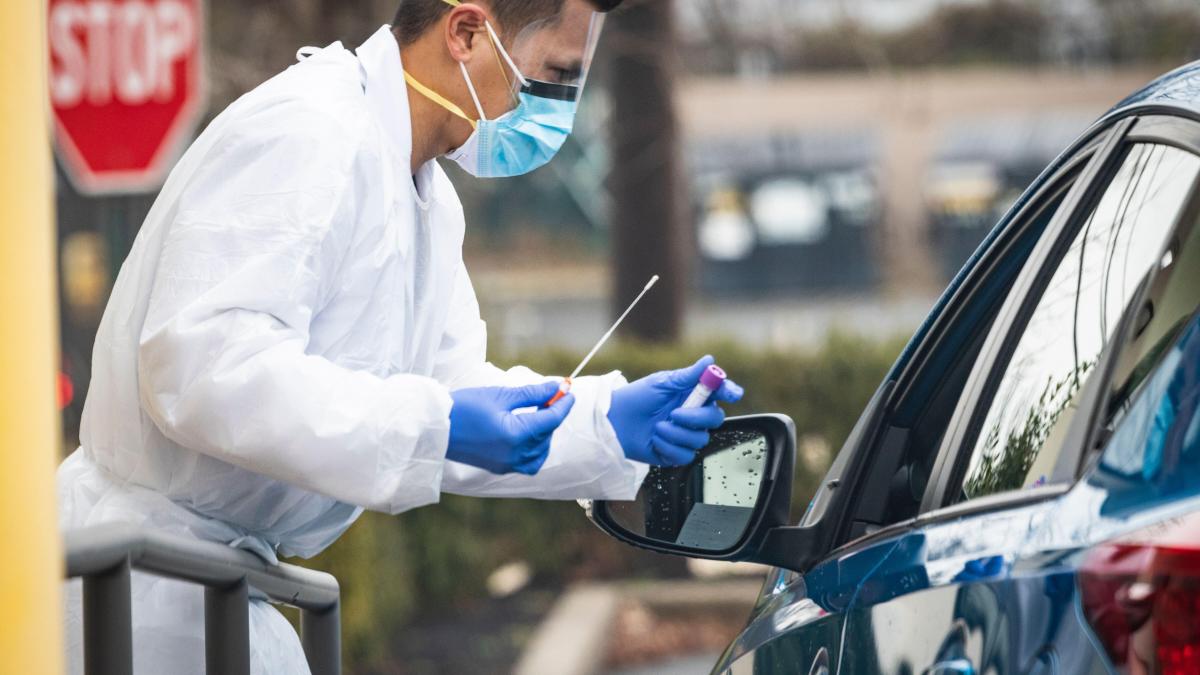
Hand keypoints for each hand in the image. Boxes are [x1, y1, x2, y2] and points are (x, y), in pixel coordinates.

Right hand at [447, 381, 574, 474]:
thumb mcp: (501, 395)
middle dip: (553, 415)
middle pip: (547, 434)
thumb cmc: (465, 407)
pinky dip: (535, 449)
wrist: (436, 427)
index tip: (569, 391)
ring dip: (545, 434)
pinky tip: (529, 433)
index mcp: (516, 435)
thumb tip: (556, 388)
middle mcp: (515, 454)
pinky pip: (527, 463)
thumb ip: (532, 394)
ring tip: (538, 414)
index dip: (563, 404)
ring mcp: (507, 464)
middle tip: (550, 396)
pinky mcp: (499, 467)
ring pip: (540, 452)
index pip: (551, 419)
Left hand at [608, 355, 743, 465]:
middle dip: (697, 417)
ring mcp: (685, 435)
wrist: (615, 422)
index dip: (730, 391)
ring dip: (676, 433)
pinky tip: (655, 440)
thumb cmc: (637, 398)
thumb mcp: (662, 383)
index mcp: (692, 394)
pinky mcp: (676, 453)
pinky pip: (685, 455)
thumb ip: (688, 375)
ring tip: (657, 427)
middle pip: (715, 418)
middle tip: (675, 413)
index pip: (719, 392)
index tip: (732, 393)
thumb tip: (710, 360)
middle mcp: (693, 415)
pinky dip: (669, 447)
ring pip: (700, 439)